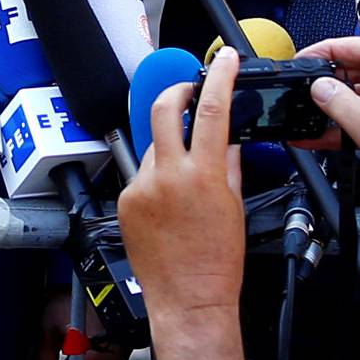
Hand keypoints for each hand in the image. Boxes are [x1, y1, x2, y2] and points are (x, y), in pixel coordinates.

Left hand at [115, 50, 245, 322]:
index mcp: (204, 174)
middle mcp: (167, 175)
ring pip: (153, 146)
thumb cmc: (217, 263)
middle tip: (189, 90)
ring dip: (169, 147)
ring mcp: (141, 187)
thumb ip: (230, 164)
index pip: (213, 109)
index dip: (220, 77)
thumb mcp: (234, 206)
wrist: (188, 299)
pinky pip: (141, 175)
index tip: (226, 61)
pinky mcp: (125, 200)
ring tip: (186, 176)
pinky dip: (156, 177)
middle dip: (177, 91)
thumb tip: (230, 137)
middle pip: (164, 109)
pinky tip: (168, 202)